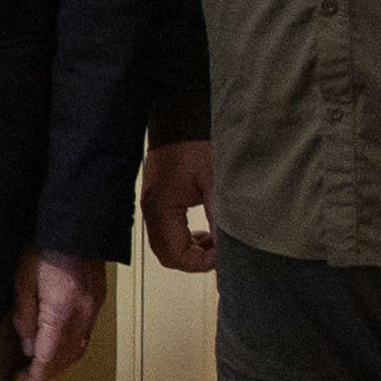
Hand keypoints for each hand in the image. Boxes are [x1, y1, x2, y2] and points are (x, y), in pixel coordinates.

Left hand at [12, 250, 109, 380]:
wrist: (77, 225)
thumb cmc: (44, 247)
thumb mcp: (23, 280)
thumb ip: (25, 315)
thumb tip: (29, 345)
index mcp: (61, 311)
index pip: (49, 356)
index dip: (35, 376)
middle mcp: (83, 314)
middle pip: (67, 357)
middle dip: (46, 374)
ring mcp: (93, 308)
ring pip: (79, 348)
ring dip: (60, 365)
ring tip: (40, 371)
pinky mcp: (97, 301)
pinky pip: (86, 335)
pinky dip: (72, 349)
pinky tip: (60, 350)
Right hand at [141, 141, 217, 275]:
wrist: (180, 118)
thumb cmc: (194, 143)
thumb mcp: (214, 182)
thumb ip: (220, 217)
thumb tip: (229, 247)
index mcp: (161, 208)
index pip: (175, 254)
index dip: (200, 263)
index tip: (222, 256)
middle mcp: (151, 210)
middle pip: (167, 255)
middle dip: (194, 260)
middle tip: (219, 253)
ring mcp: (153, 204)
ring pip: (166, 245)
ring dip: (190, 250)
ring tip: (214, 242)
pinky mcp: (159, 198)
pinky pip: (167, 231)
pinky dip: (185, 238)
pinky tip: (204, 231)